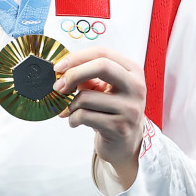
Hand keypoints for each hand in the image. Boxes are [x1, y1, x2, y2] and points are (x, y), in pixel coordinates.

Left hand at [57, 48, 147, 186]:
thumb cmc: (111, 110)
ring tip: (72, 110)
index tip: (59, 67)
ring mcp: (130, 108)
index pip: (103, 53)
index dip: (77, 57)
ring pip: (86, 96)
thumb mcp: (104, 89)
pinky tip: (75, 122)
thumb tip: (61, 71)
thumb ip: (88, 76)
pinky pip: (84, 116)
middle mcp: (136, 87)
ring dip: (71, 105)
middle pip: (102, 66)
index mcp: (133, 71)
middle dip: (73, 74)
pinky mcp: (120, 127)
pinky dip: (73, 119)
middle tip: (58, 86)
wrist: (126, 142)